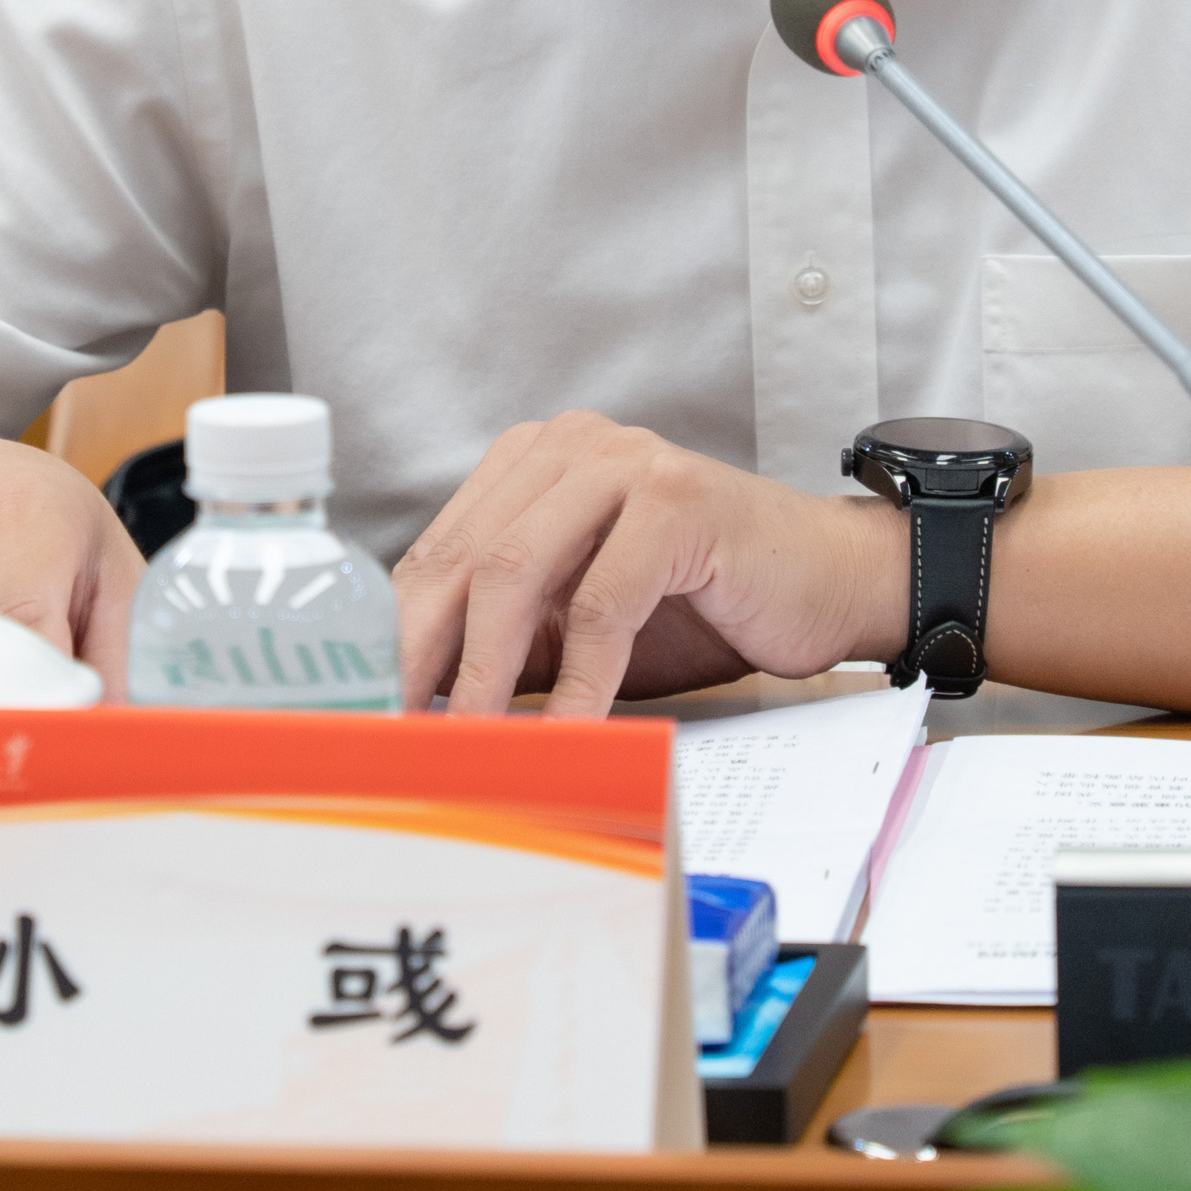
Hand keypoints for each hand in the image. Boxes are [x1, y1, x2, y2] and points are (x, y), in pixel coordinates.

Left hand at [394, 411, 906, 717]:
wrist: (827, 581)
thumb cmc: (705, 604)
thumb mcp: (583, 622)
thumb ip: (510, 641)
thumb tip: (416, 706)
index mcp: (533, 462)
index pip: (437, 552)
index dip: (394, 636)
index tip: (362, 710)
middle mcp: (570, 447)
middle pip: (462, 558)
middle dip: (419, 655)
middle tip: (391, 732)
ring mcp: (624, 464)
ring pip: (516, 571)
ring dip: (484, 672)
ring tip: (468, 742)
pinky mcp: (676, 502)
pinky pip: (602, 603)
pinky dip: (579, 681)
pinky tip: (569, 734)